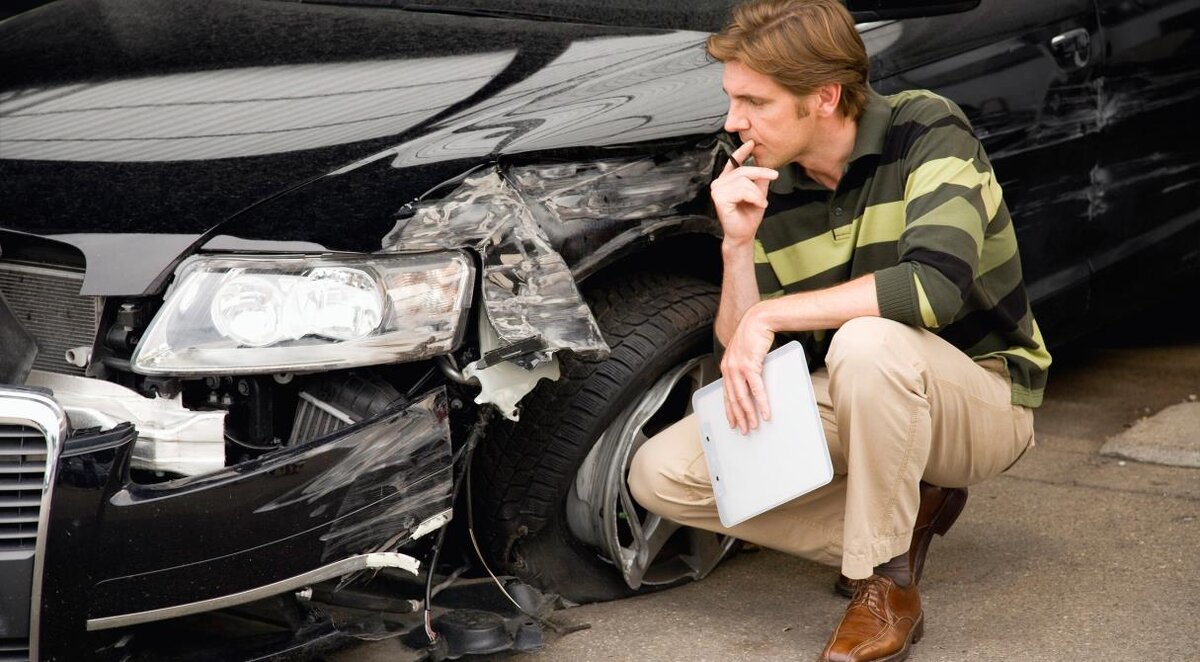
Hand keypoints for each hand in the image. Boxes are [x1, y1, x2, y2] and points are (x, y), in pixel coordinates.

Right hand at [710, 140, 777, 244]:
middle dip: (761, 173)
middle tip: (774, 176)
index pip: (733, 162)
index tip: (751, 143)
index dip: (742, 151)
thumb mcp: (758, 193)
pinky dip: (754, 197)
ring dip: (757, 192)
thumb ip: (759, 179)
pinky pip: (742, 190)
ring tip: (761, 202)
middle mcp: (719, 183)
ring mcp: (717, 190)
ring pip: (744, 181)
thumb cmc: (749, 216)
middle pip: (743, 170)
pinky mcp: (719, 199)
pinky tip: (758, 204)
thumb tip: (764, 164)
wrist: (744, 234)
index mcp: (727, 181)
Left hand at [720, 303, 775, 434]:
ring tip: (753, 425)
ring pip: (742, 397)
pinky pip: (756, 389)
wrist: (758, 320)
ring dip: (749, 414)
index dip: (729, 410)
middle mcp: (728, 369)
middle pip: (733, 399)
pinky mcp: (749, 366)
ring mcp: (738, 368)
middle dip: (739, 417)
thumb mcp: (744, 353)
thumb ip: (744, 368)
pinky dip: (760, 403)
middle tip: (744, 430)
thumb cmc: (753, 335)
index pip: (726, 393)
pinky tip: (764, 412)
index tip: (733, 421)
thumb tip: (750, 382)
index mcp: (726, 367)